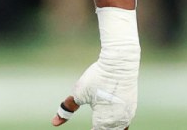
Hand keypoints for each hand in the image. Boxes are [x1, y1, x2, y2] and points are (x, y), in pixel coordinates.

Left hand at [52, 8, 138, 129]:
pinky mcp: (132, 107)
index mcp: (102, 121)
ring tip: (99, 125)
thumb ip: (66, 110)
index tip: (85, 128)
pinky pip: (125, 122)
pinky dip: (117, 124)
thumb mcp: (78, 93)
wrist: (120, 63)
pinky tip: (111, 121)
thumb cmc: (98, 78)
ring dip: (108, 129)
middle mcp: (117, 122)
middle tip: (91, 126)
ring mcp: (126, 115)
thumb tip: (54, 123)